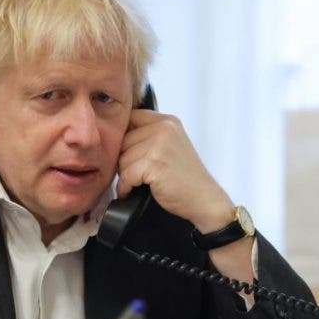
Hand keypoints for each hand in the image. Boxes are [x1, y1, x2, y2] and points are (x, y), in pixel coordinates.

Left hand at [117, 110, 234, 233]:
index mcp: (167, 121)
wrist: (203, 199)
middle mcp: (164, 128)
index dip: (125, 139)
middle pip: (123, 141)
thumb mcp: (170, 146)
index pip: (130, 119)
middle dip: (125, 161)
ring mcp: (160, 145)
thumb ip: (149, 136)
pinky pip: (126, 174)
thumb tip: (114, 138)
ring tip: (139, 184)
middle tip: (137, 175)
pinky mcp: (154, 163)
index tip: (133, 156)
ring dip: (126, 176)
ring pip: (122, 159)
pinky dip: (127, 187)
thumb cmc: (184, 178)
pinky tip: (135, 191)